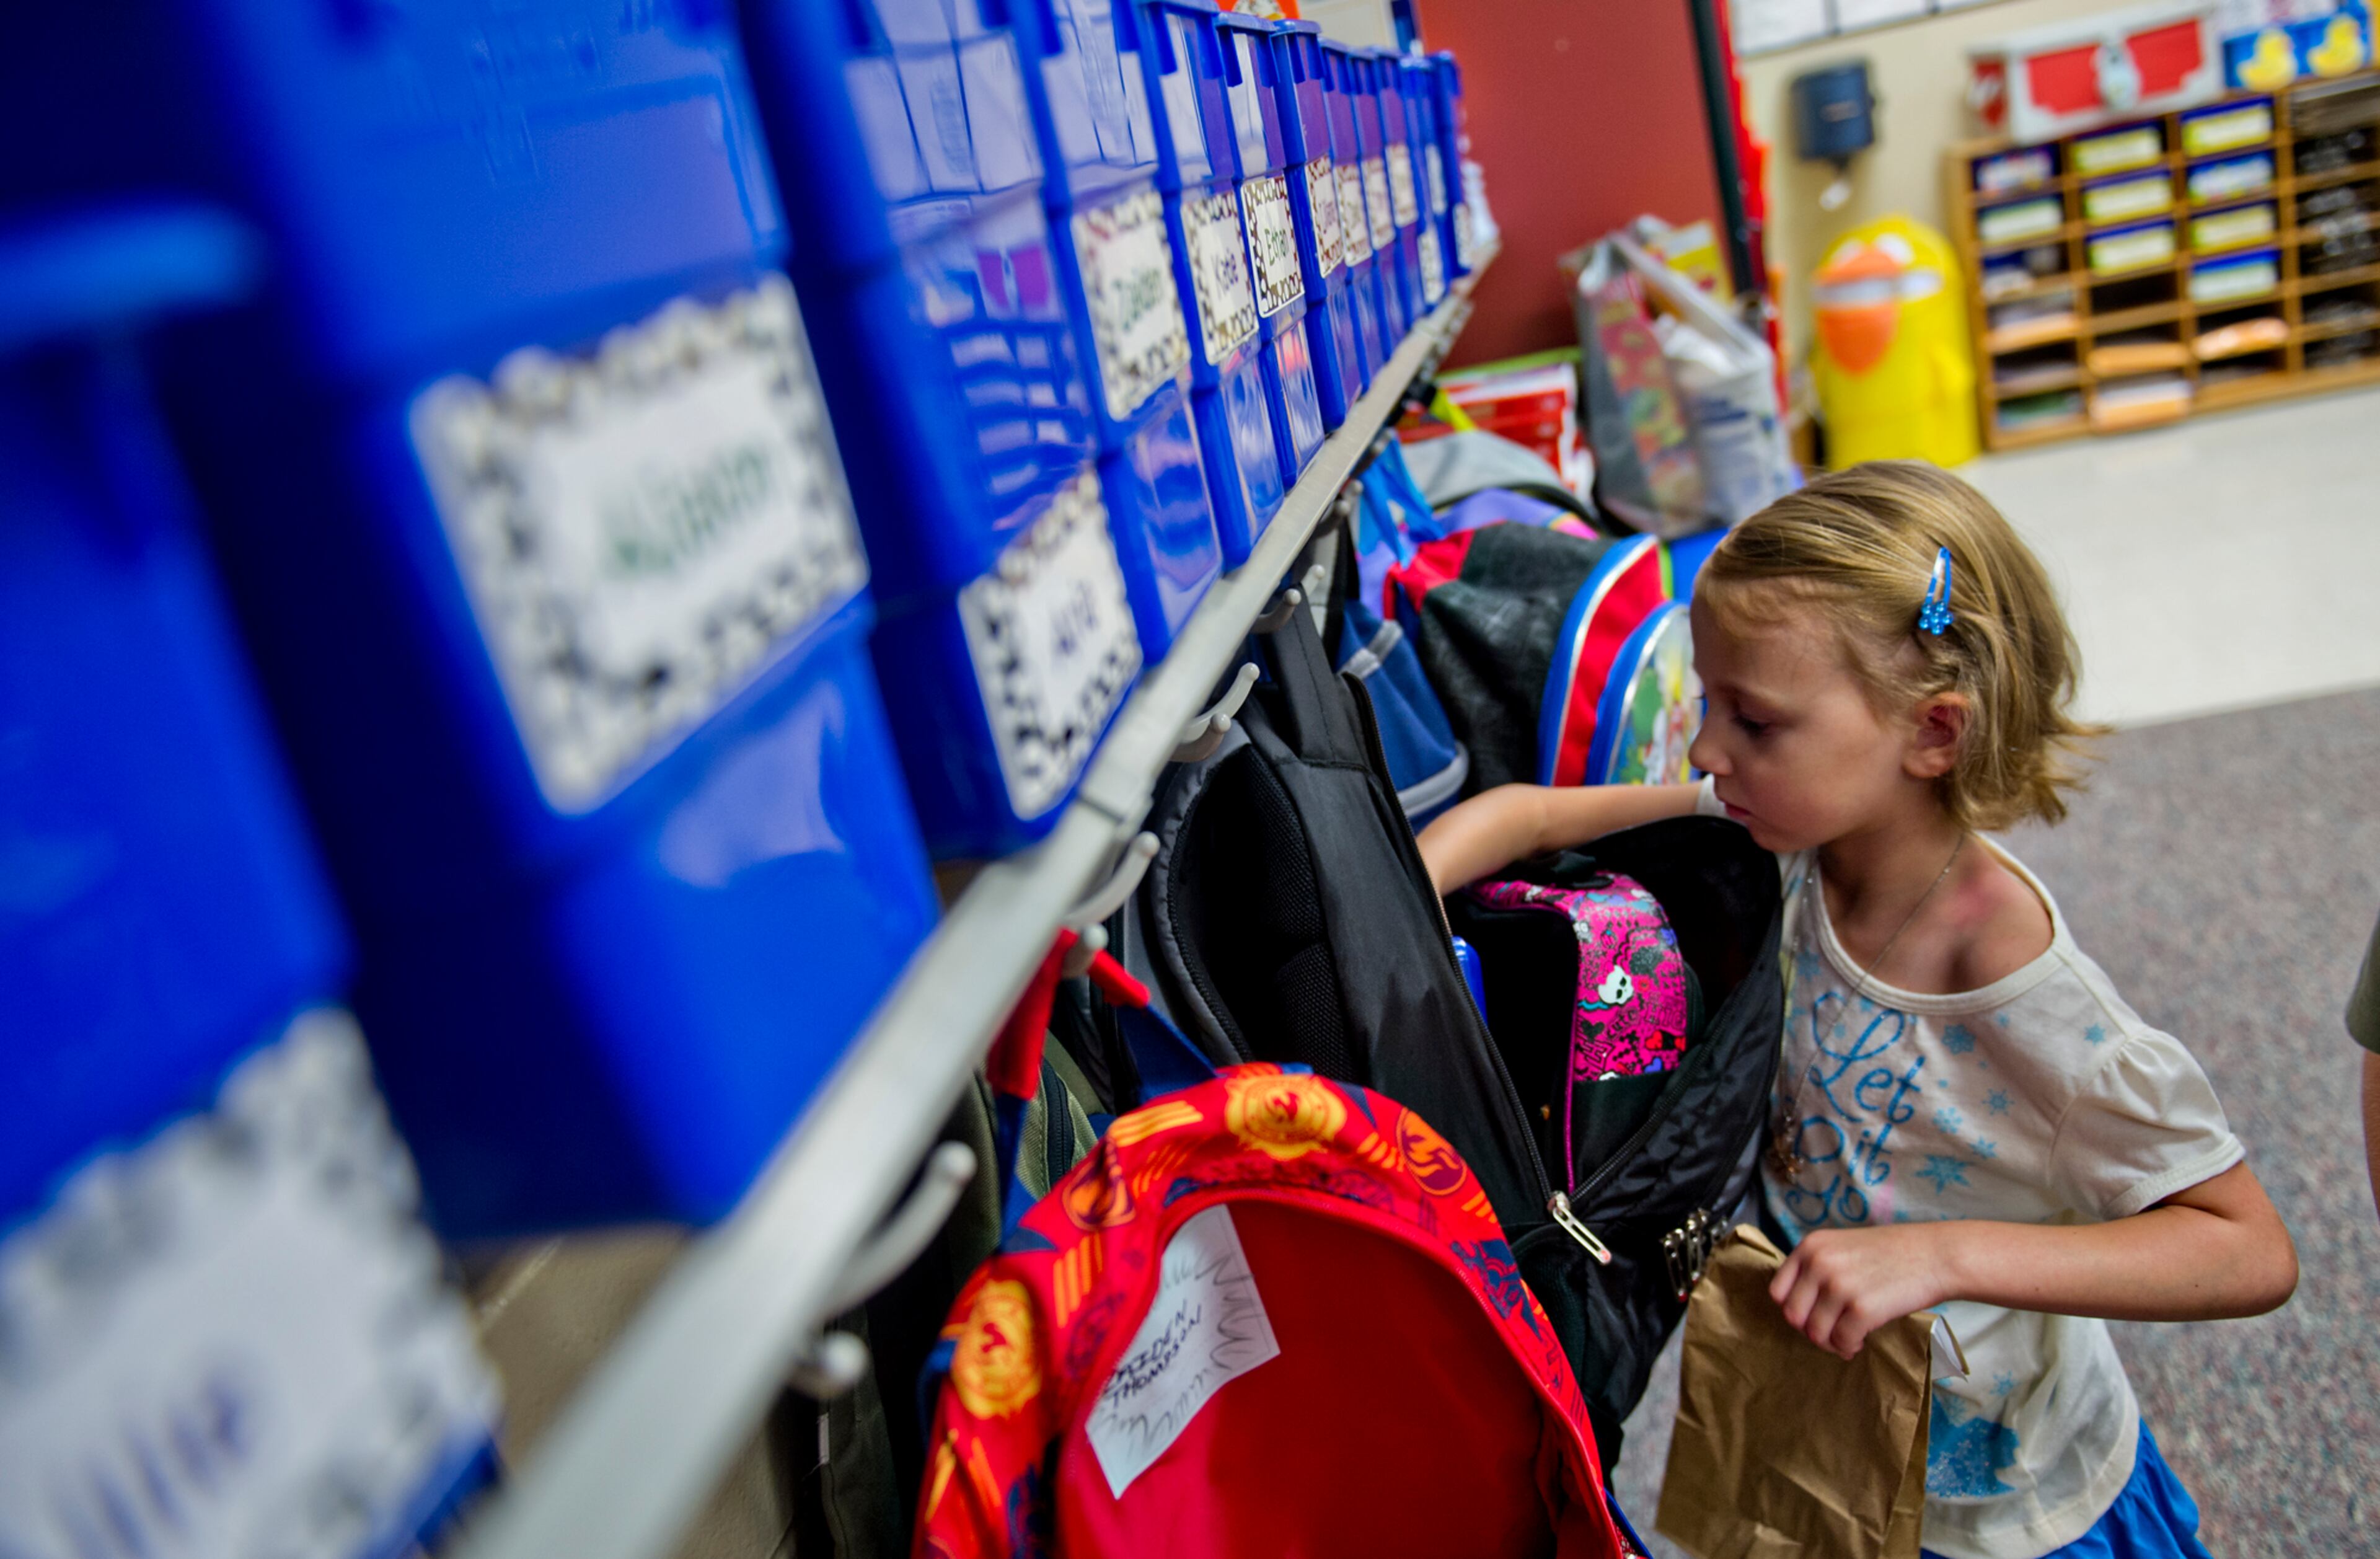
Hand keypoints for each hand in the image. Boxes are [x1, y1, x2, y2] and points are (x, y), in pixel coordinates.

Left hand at [1769, 1224, 1953, 1359]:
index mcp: (1810, 1246)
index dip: (1794, 1310)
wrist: (1936, 1255)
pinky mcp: (1861, 1308)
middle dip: (1811, 1331)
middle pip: (1792, 1316)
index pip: (1777, 1291)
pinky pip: (1841, 1341)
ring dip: (1831, 1343)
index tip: (1812, 1317)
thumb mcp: (1843, 1247)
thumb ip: (1817, 1269)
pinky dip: (1848, 1347)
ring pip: (1815, 1333)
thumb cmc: (1893, 1253)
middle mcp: (1819, 1263)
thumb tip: (1799, 1308)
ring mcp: (1839, 1285)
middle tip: (1832, 1333)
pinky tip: (1860, 1342)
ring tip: (1848, 1339)